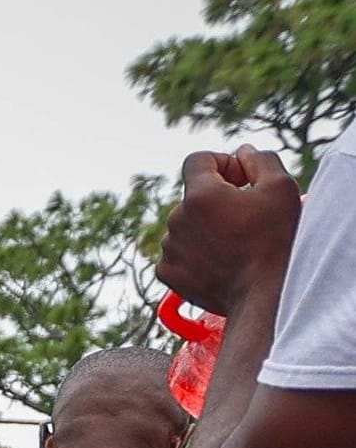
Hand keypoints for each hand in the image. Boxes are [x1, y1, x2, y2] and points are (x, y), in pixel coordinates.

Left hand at [158, 147, 301, 316]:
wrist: (262, 294)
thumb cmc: (274, 239)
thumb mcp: (280, 187)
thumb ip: (260, 160)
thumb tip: (242, 153)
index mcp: (200, 195)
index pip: (197, 160)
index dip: (220, 162)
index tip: (240, 177)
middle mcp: (176, 220)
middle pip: (193, 196)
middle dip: (217, 198)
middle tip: (245, 215)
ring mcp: (169, 249)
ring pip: (186, 225)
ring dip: (206, 226)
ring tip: (235, 241)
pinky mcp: (167, 273)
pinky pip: (179, 252)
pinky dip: (196, 252)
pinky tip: (220, 259)